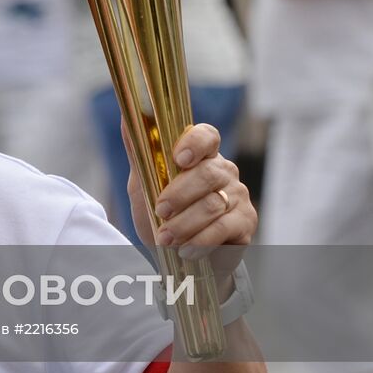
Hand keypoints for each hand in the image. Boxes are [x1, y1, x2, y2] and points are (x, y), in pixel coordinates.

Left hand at [125, 123, 255, 282]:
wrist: (177, 256)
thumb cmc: (161, 214)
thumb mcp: (143, 184)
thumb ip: (138, 152)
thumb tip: (126, 116)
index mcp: (201, 155)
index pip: (207, 135)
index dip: (195, 143)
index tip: (178, 158)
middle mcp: (224, 171)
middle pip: (207, 173)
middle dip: (179, 194)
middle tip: (160, 210)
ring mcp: (239, 195)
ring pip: (213, 203)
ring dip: (185, 223)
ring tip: (165, 239)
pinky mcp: (246, 222)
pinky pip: (224, 228)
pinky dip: (201, 241)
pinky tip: (185, 251)